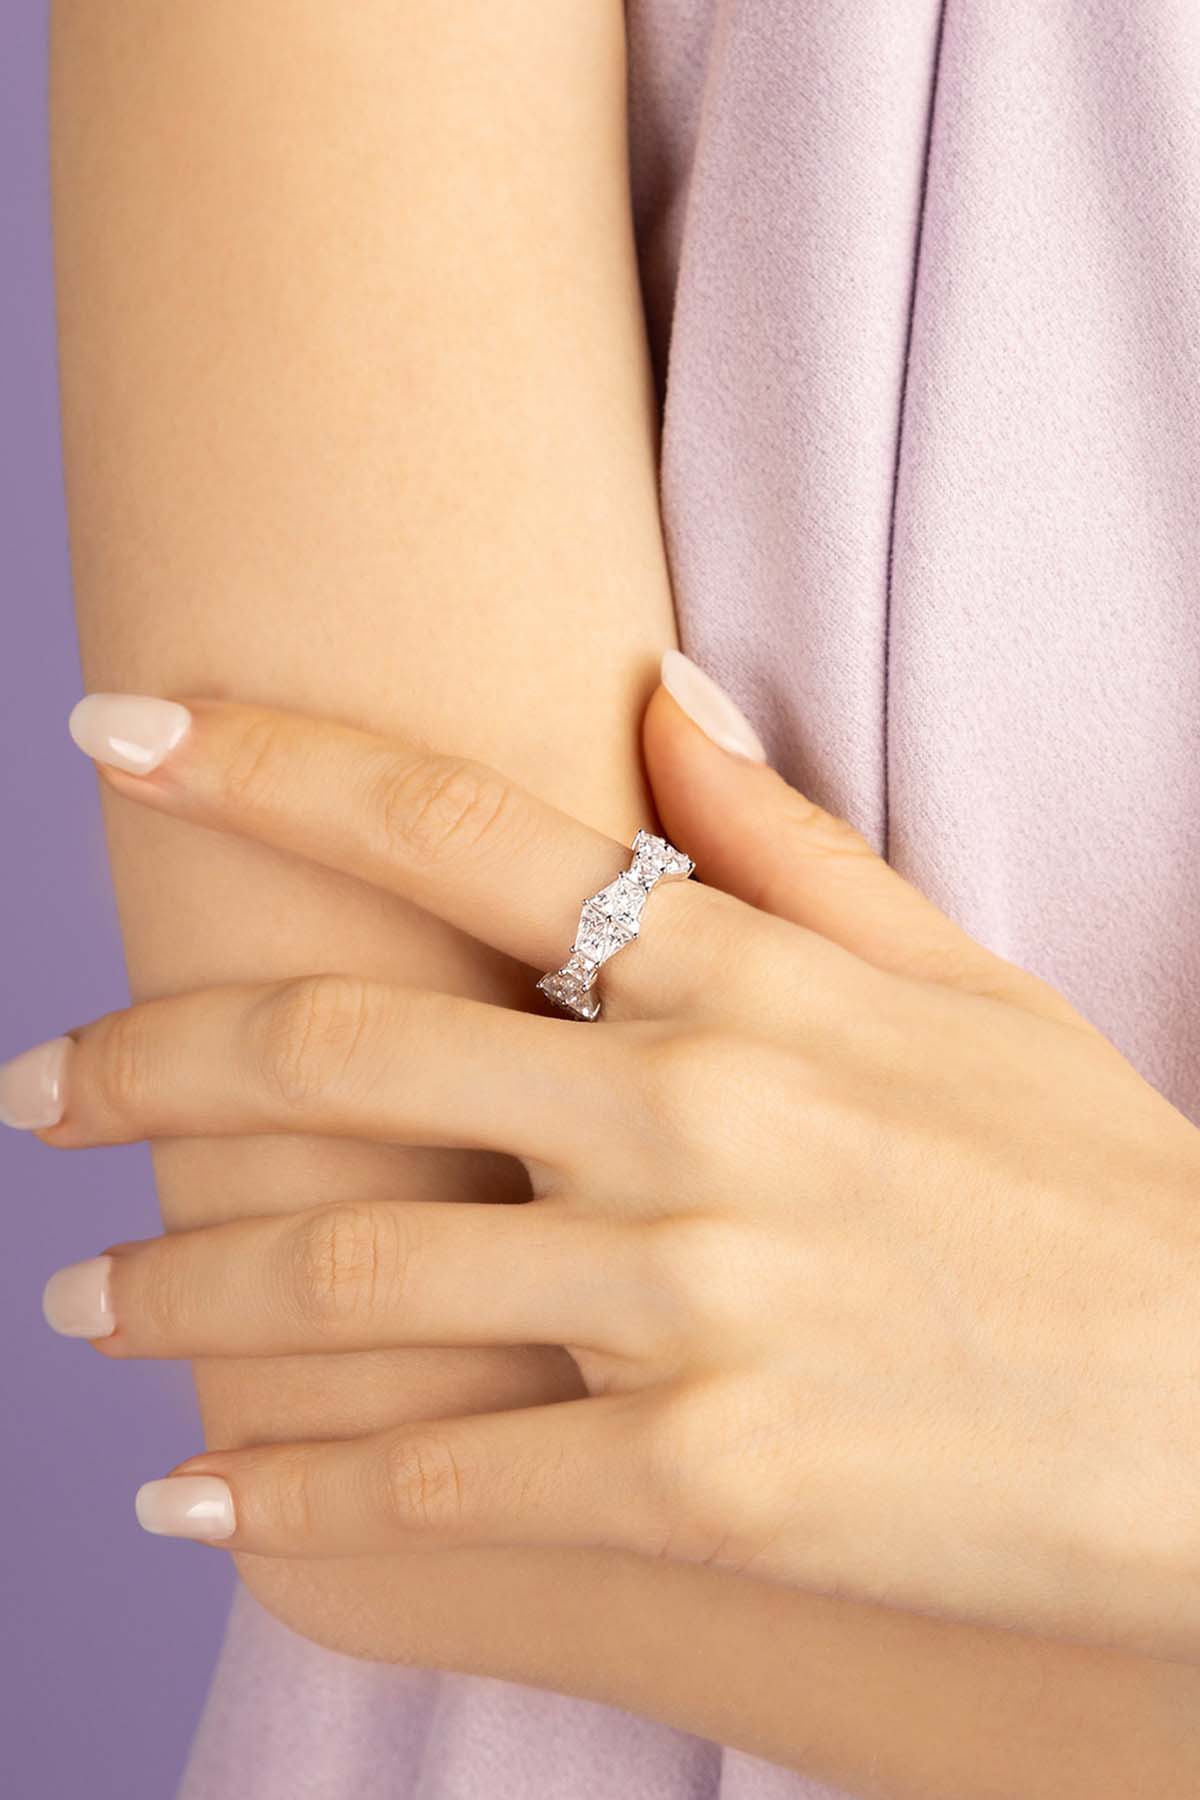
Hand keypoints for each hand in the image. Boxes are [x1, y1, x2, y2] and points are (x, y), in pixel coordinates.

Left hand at [10, 676, 1199, 1657]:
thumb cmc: (1097, 1193)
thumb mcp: (969, 988)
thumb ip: (789, 846)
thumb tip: (655, 688)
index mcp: (748, 977)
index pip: (456, 827)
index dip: (262, 764)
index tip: (108, 730)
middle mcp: (697, 1114)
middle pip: (341, 1054)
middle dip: (144, 1064)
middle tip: (31, 1090)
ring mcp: (694, 1300)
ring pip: (346, 1277)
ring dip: (175, 1290)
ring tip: (80, 1296)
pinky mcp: (704, 1477)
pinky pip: (435, 1477)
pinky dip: (288, 1489)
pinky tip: (196, 1496)